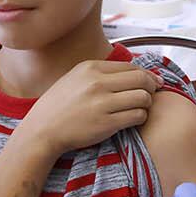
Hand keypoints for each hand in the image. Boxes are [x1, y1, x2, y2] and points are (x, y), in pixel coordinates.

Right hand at [19, 60, 161, 155]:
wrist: (42, 130)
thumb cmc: (59, 106)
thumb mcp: (75, 78)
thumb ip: (100, 73)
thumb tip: (132, 72)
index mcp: (90, 68)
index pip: (131, 66)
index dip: (147, 74)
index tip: (153, 82)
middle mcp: (97, 83)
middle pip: (141, 79)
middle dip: (152, 87)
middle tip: (152, 94)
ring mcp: (102, 103)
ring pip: (143, 97)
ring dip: (146, 104)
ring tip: (139, 108)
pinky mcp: (106, 123)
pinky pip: (137, 116)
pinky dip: (140, 117)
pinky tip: (133, 119)